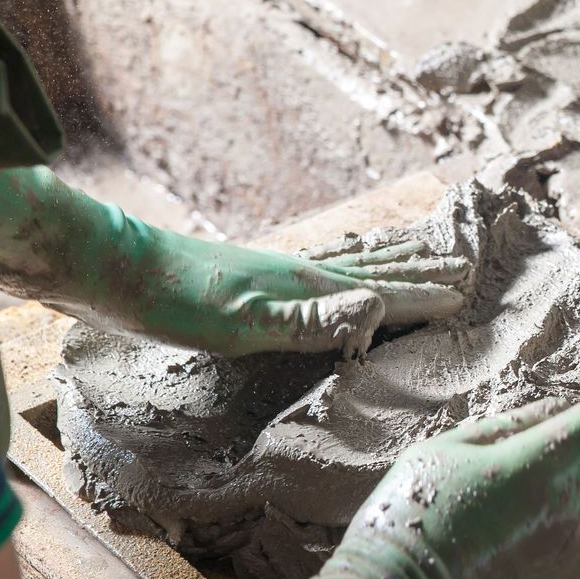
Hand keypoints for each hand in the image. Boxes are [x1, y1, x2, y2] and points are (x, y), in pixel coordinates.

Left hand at [0, 166, 467, 356]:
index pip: (386, 292)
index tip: (467, 293)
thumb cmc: (176, 302)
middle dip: (422, 271)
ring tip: (420, 257)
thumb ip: (312, 318)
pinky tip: (340, 273)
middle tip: (463, 267)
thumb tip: (381, 308)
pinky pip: (326, 274)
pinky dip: (352, 270)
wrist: (113, 268)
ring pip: (354, 267)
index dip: (426, 296)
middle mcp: (304, 273)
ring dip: (392, 265)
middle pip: (379, 271)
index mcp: (312, 286)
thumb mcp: (246, 321)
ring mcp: (280, 274)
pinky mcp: (257, 281)